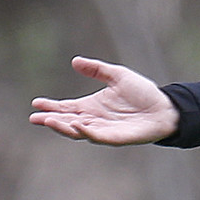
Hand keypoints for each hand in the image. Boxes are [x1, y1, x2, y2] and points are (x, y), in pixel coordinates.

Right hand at [29, 57, 178, 145]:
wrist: (164, 107)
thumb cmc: (142, 93)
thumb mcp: (117, 75)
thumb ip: (96, 69)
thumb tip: (75, 61)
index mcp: (92, 106)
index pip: (67, 108)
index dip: (52, 106)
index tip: (36, 103)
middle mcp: (94, 120)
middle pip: (68, 121)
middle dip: (51, 120)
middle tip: (35, 118)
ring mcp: (104, 130)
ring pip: (78, 131)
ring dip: (63, 127)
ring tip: (49, 121)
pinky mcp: (115, 138)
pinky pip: (98, 136)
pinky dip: (86, 132)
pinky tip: (77, 125)